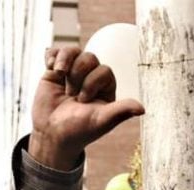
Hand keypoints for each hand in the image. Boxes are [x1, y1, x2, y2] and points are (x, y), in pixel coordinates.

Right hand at [29, 47, 144, 170]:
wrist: (51, 135)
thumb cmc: (78, 130)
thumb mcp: (101, 121)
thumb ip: (121, 111)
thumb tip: (142, 109)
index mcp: (106, 88)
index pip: (104, 70)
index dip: (91, 83)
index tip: (83, 101)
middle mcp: (91, 78)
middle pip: (89, 58)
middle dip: (78, 76)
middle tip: (72, 97)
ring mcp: (72, 73)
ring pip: (73, 51)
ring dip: (65, 63)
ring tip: (60, 76)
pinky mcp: (55, 72)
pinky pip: (56, 52)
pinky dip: (53, 57)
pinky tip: (51, 68)